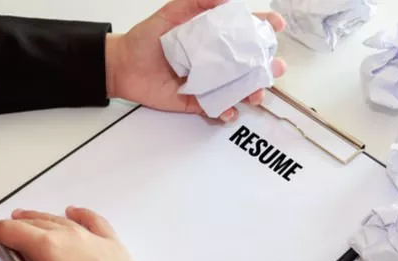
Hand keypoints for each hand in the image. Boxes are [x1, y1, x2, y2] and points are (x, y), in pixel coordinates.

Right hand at [0, 207, 181, 260]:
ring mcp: (93, 238)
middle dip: (13, 225)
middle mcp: (70, 236)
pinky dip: (81, 214)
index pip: (10, 231)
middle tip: (0, 232)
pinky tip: (73, 212)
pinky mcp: (112, 244)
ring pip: (60, 220)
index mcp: (49, 249)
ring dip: (41, 218)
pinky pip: (93, 221)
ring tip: (28, 219)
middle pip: (34, 222)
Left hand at [105, 0, 286, 121]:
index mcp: (212, 37)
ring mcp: (208, 82)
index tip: (275, 26)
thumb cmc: (145, 39)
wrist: (122, 66)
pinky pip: (216, 108)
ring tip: (256, 94)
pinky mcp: (196, 101)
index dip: (262, 28)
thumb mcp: (171, 12)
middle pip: (249, 64)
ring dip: (252, 92)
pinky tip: (229, 110)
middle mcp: (214, 60)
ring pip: (238, 89)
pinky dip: (225, 112)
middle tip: (275, 67)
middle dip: (267, 67)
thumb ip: (197, 2)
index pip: (244, 31)